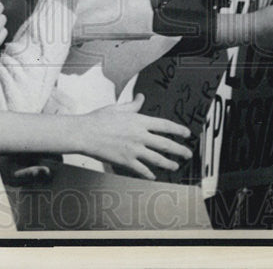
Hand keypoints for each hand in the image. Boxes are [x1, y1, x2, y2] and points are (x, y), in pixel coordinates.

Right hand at [77, 94, 191, 179]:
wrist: (84, 133)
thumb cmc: (98, 119)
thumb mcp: (118, 108)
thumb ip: (133, 105)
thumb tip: (141, 97)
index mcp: (139, 121)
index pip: (165, 125)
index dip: (178, 130)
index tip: (186, 133)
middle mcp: (140, 135)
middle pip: (166, 144)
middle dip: (179, 149)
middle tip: (188, 153)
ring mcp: (134, 149)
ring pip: (157, 159)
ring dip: (169, 163)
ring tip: (175, 166)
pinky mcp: (126, 161)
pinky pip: (142, 169)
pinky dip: (149, 174)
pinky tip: (153, 176)